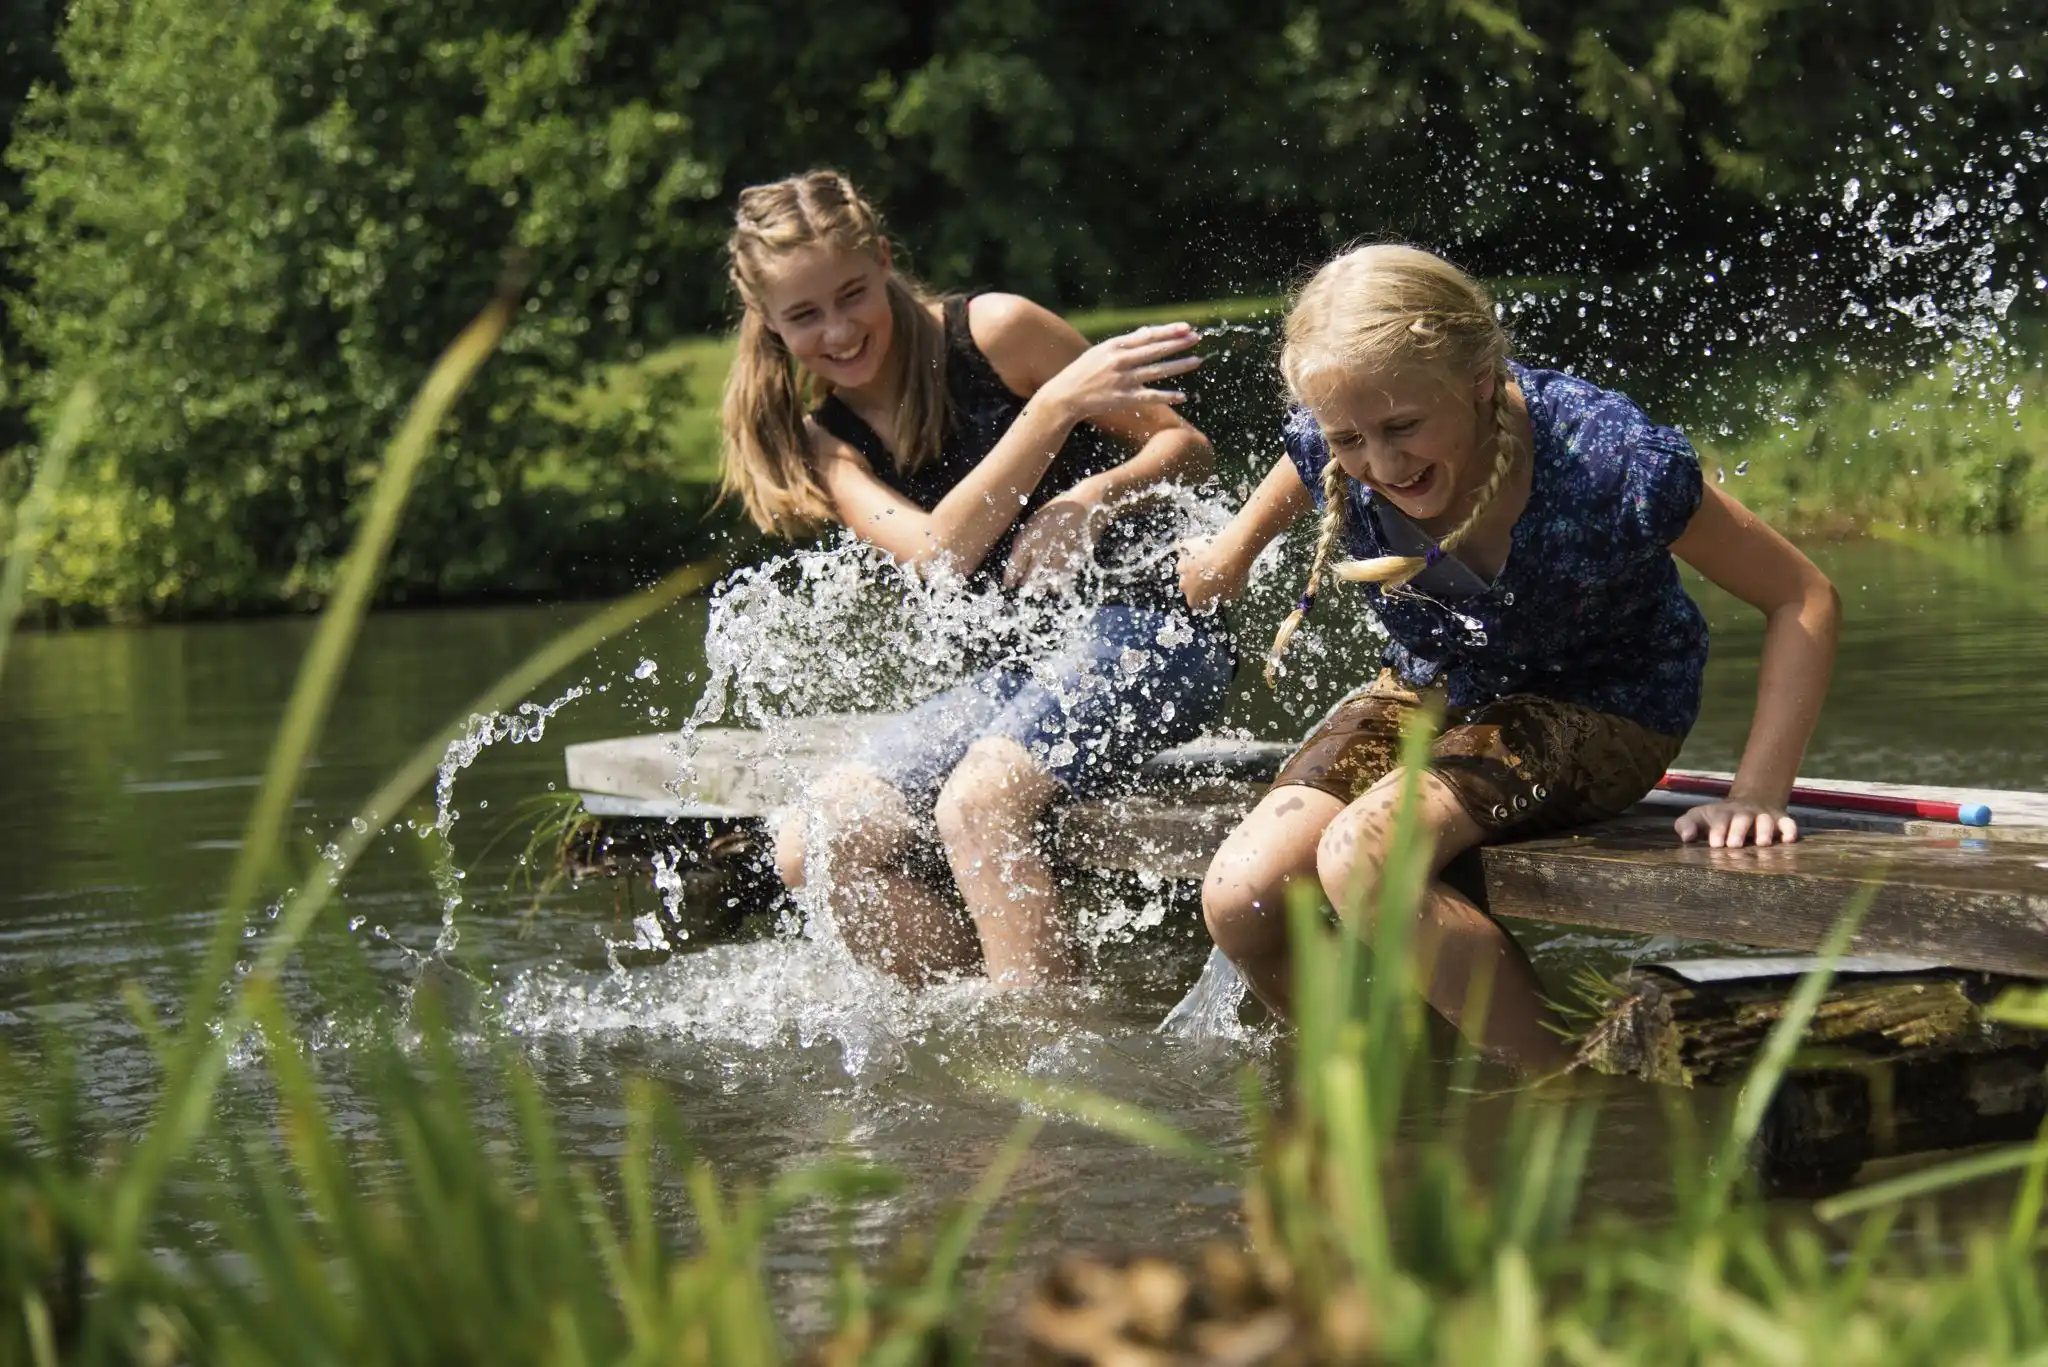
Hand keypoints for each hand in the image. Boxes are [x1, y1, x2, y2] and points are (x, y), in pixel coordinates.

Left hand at [1003, 492, 1095, 590]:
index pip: (1015, 566)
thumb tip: (1015, 555)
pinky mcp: (1074, 562)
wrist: (1087, 504)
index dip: (1011, 577)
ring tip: (1038, 587)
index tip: (1009, 584)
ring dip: (1040, 586)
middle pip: (1029, 578)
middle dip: (1026, 582)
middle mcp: (1042, 551)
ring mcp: (1058, 558)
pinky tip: (1055, 583)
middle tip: (1024, 584)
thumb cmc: (1059, 509)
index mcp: (1029, 539)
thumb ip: (1024, 538)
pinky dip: (1057, 584)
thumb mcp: (1036, 519)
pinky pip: (1063, 580)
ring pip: (1046, 583)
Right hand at [1031, 323, 1202, 425]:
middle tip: (1197, 338)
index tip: (1186, 327)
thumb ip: (1126, 343)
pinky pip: (1150, 397)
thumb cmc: (1083, 372)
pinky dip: (1167, 396)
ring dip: (1179, 366)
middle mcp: (1120, 361)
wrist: (1064, 396)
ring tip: (1197, 361)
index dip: (1168, 331)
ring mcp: (1122, 380)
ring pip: (1157, 371)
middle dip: (1178, 343)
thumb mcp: (1101, 352)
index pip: (1147, 335)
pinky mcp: (1123, 398)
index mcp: (1114, 346)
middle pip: (1155, 350)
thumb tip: (1147, 331)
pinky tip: (1182, 396)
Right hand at [1176, 535, 1247, 612]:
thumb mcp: (1233, 593)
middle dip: (1197, 581)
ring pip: (1186, 567)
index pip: (1196, 602)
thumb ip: (1222, 595)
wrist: (1231, 553)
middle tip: (1213, 574)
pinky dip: (1192, 549)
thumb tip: (1221, 592)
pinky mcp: (1183, 549)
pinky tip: (1204, 546)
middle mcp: (1184, 585)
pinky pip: (1185, 549)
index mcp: (1194, 600)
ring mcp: (1182, 566)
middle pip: (1188, 585)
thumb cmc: (1234, 575)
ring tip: (1211, 559)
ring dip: (1195, 565)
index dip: (1205, 596)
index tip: (1214, 590)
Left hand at [1674, 800, 1799, 847]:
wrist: (1749, 802)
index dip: (1717, 830)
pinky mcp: (1781, 820)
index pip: (1720, 818)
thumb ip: (1686, 825)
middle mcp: (1744, 813)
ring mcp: (1764, 816)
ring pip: (1766, 820)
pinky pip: (1789, 823)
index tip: (1715, 844)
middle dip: (1738, 830)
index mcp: (1723, 813)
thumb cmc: (1718, 817)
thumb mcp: (1699, 817)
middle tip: (1733, 846)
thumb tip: (1686, 837)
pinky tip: (1789, 840)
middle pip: (1742, 818)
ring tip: (1762, 844)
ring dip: (1764, 831)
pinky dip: (1790, 830)